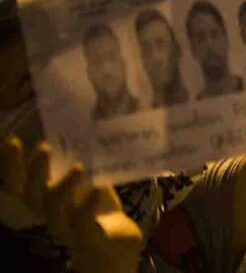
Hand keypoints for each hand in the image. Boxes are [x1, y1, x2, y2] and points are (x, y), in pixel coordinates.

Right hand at [1, 137, 141, 272]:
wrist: (116, 240)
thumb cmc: (94, 204)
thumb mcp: (84, 180)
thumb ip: (76, 160)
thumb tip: (77, 124)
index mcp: (44, 197)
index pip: (18, 183)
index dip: (11, 165)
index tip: (11, 141)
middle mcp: (49, 213)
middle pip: (32, 195)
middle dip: (35, 171)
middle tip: (44, 147)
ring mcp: (66, 227)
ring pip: (54, 210)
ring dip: (63, 187)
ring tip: (79, 167)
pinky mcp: (88, 238)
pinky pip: (83, 223)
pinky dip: (88, 206)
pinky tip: (97, 190)